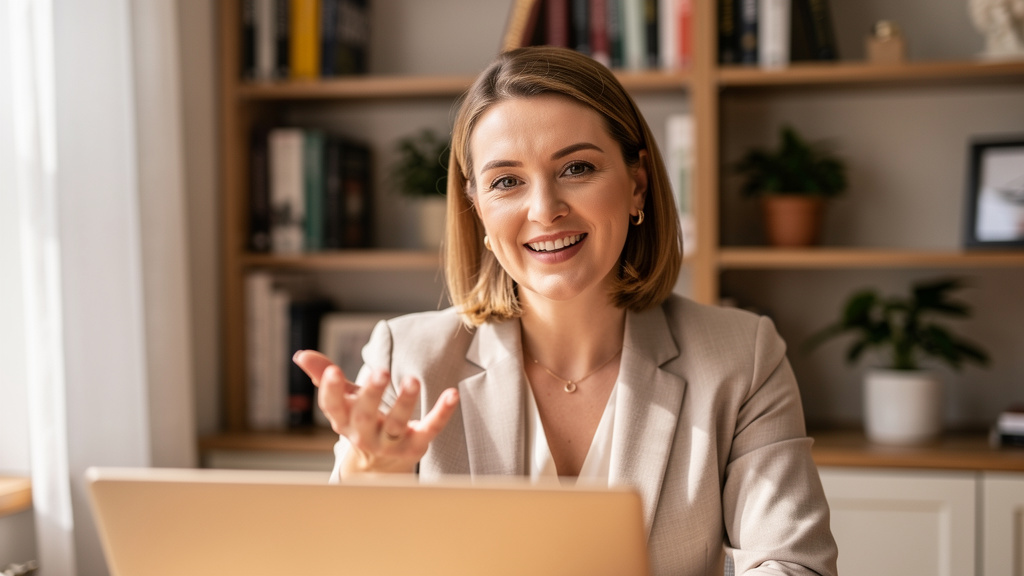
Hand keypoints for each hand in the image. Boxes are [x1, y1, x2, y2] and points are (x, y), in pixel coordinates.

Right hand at [292, 350, 458, 474]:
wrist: (381, 462)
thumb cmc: (360, 419)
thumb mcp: (343, 398)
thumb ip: (324, 375)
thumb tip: (301, 355)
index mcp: (343, 421)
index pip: (333, 407)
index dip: (331, 390)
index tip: (334, 371)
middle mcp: (365, 434)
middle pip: (365, 416)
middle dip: (371, 394)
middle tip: (379, 371)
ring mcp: (391, 443)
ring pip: (397, 424)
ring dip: (405, 402)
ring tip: (413, 380)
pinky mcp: (416, 445)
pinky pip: (431, 428)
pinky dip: (442, 412)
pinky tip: (452, 394)